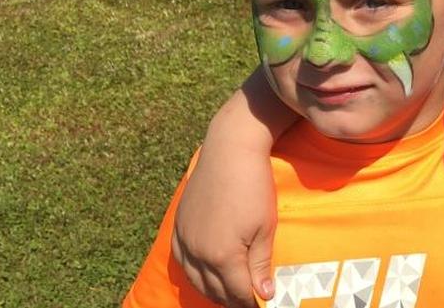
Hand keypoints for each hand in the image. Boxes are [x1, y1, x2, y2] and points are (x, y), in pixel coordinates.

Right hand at [170, 68, 294, 306]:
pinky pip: (182, 260)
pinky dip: (194, 272)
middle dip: (231, 300)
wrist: (230, 151)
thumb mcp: (265, 228)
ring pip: (195, 278)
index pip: (236, 293)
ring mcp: (185, 238)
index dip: (250, 302)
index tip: (261, 304)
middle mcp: (198, 252)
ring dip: (211, 290)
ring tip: (228, 293)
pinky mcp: (178, 225)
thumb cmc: (254, 187)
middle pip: (213, 290)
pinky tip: (204, 273)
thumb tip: (264, 294)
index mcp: (222, 256)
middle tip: (246, 301)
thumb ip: (261, 264)